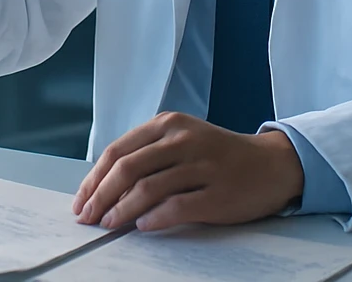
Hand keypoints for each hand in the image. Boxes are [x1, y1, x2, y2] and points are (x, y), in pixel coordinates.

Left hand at [71, 112, 303, 231]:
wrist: (270, 164)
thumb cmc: (218, 155)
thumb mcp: (182, 141)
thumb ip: (148, 156)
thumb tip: (105, 188)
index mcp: (169, 124)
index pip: (118, 150)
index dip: (94, 177)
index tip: (81, 200)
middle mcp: (183, 140)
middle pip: (127, 168)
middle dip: (101, 195)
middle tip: (88, 217)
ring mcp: (202, 165)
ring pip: (148, 188)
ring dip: (121, 210)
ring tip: (109, 224)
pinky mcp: (218, 192)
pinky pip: (177, 206)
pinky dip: (154, 218)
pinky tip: (142, 227)